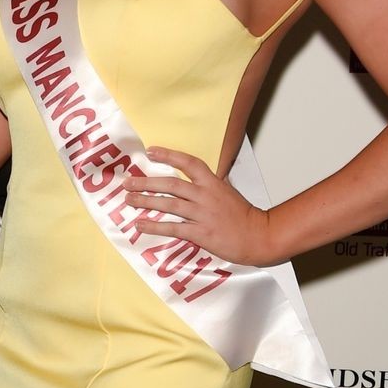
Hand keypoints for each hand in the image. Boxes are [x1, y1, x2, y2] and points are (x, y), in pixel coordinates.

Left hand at [121, 147, 278, 265]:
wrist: (259, 236)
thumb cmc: (243, 215)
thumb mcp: (228, 192)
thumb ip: (212, 184)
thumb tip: (200, 176)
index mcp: (213, 183)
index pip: (189, 163)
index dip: (169, 156)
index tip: (150, 151)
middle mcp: (206, 196)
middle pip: (172, 185)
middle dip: (147, 182)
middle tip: (128, 182)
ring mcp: (203, 214)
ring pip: (169, 205)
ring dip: (146, 202)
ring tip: (128, 200)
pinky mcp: (201, 233)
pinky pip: (173, 228)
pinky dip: (155, 226)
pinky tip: (140, 225)